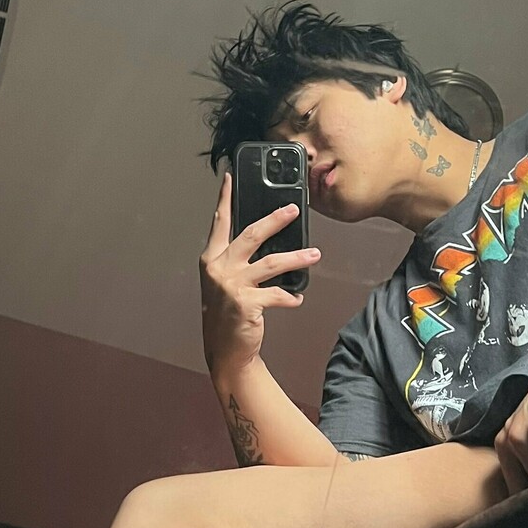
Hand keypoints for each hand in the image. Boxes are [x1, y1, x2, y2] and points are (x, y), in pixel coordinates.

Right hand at [199, 173, 320, 379]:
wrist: (225, 349)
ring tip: (315, 255)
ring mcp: (231, 286)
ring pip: (270, 263)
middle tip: (294, 210)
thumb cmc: (226, 312)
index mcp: (211, 258)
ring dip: (296, 258)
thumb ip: (238, 259)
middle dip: (275, 220)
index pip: (219, 222)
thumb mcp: (225, 280)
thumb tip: (267, 237)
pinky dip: (290, 297)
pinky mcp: (246, 304)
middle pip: (251, 235)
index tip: (230, 177)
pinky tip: (297, 299)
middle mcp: (218, 268)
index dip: (225, 198)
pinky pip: (276, 295)